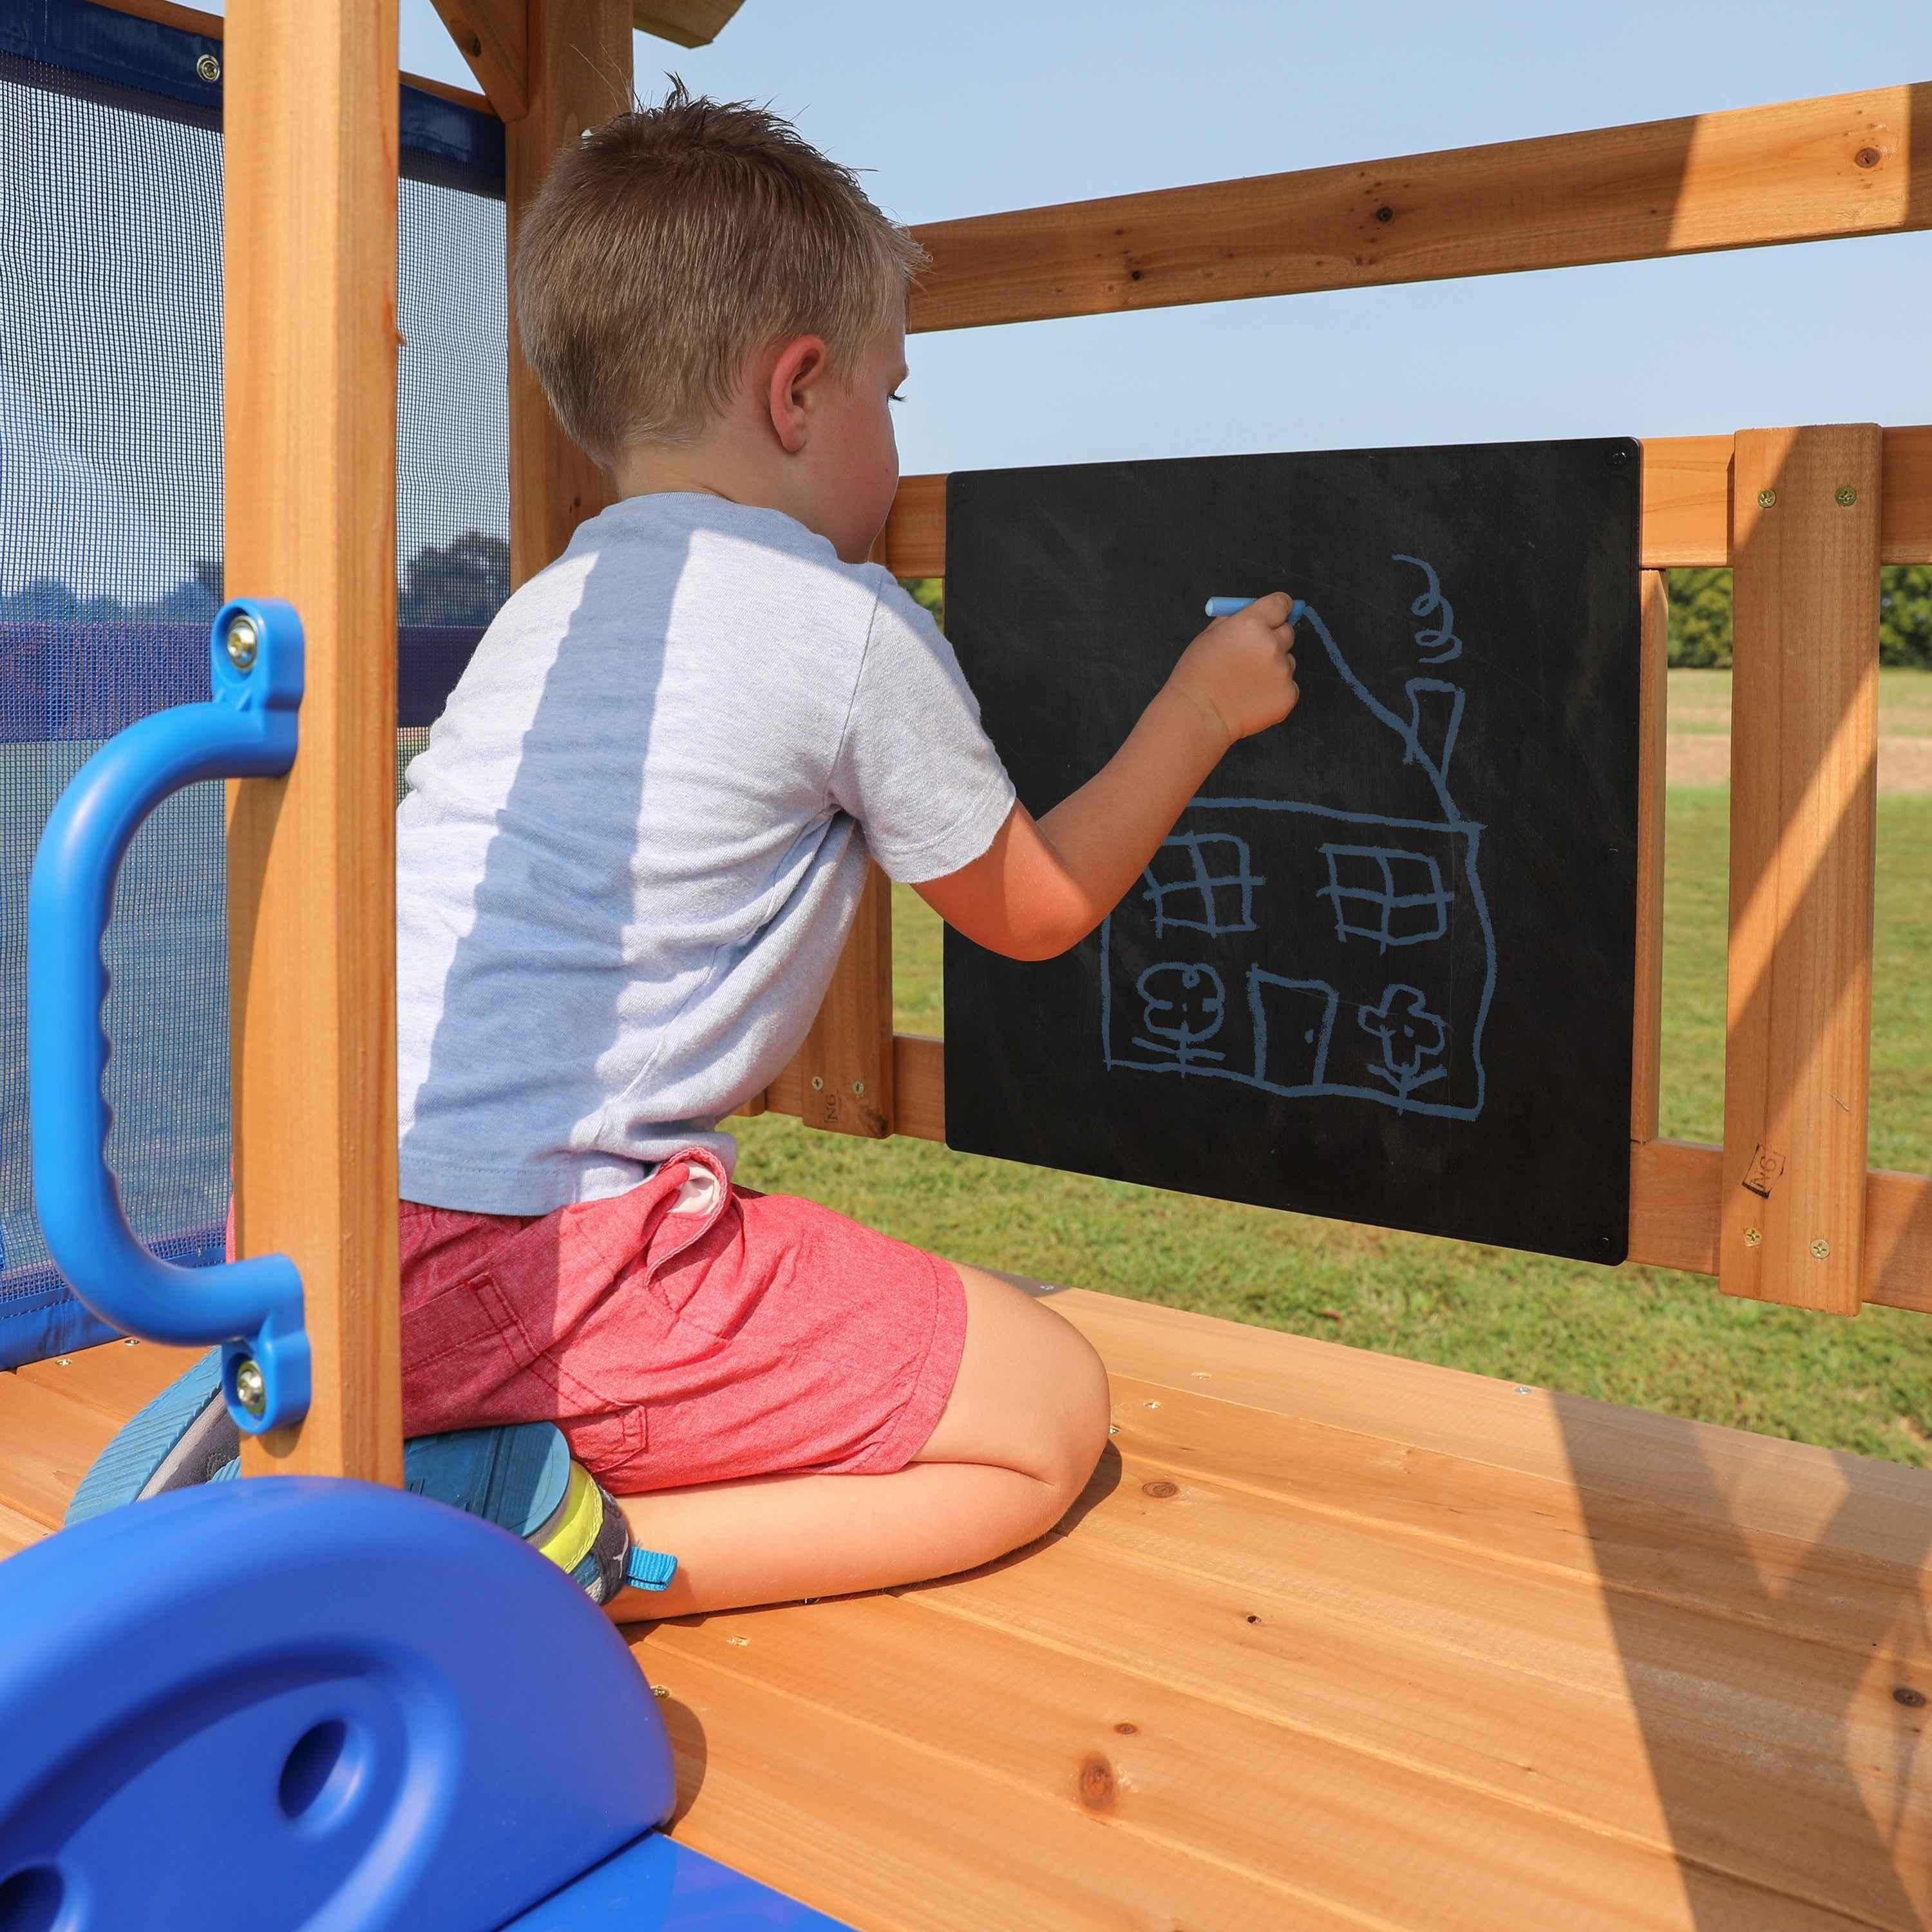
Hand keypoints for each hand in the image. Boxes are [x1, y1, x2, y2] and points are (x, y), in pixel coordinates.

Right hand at [1163, 592, 1299, 746]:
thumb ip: (1236, 619)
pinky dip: (1275, 689)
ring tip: (1247, 681)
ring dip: (1274, 666)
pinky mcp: (1288, 695)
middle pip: (1288, 631)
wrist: (1197, 715)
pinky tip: (1253, 696)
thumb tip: (1257, 611)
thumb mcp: (1210, 635)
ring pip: (1288, 661)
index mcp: (1251, 624)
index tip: (1275, 616)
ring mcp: (1283, 671)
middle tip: (1251, 656)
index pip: (1282, 603)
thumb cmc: (1197, 675)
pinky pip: (1289, 685)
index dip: (1277, 610)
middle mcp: (1272, 644)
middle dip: (1274, 639)